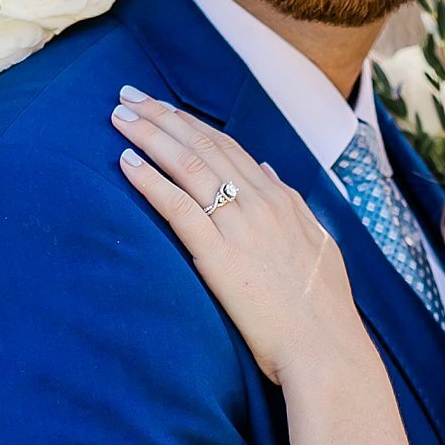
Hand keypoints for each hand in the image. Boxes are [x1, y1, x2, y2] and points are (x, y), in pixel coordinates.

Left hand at [114, 90, 362, 385]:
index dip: (191, 123)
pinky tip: (126, 162)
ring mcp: (240, 226)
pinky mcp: (220, 256)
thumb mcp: (317, 245)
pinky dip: (150, 180)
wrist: (326, 349)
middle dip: (161, 115)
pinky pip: (178, 206)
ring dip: (148, 135)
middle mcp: (261, 203)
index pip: (228, 146)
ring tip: (118, 117)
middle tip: (127, 95)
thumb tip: (267, 171)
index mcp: (282, 200)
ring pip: (187, 164)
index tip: (163, 107)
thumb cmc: (322, 311)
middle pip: (202, 144)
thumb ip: (291, 206)